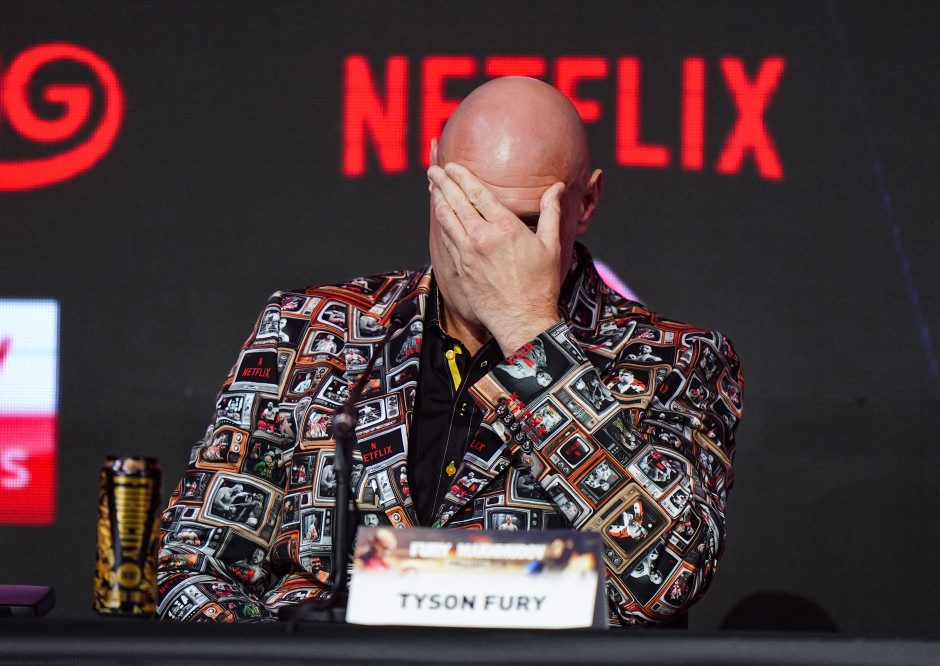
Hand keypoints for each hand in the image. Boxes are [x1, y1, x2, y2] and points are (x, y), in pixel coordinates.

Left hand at [428, 162, 564, 354]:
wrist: (522, 320)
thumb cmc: (541, 285)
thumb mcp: (551, 245)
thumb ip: (550, 212)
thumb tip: (557, 187)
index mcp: (505, 228)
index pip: (477, 193)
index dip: (462, 176)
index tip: (452, 166)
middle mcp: (482, 237)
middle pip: (456, 202)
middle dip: (443, 183)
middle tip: (434, 170)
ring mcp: (468, 254)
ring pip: (447, 220)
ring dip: (438, 200)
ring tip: (432, 187)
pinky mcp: (461, 269)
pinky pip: (447, 240)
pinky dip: (441, 223)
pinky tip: (440, 216)